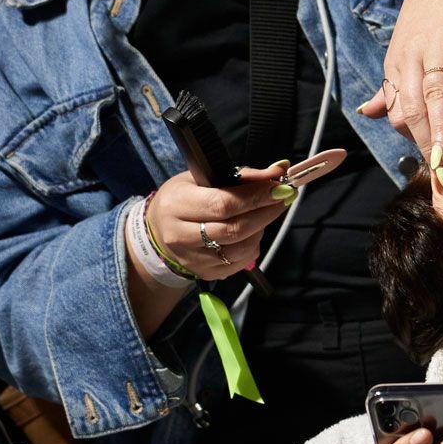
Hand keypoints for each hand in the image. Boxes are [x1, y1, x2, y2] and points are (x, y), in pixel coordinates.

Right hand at [144, 161, 295, 281]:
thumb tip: (279, 170)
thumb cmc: (184, 197)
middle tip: (283, 200)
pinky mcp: (205, 273)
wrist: (159, 231)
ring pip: (241, 248)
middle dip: (266, 213)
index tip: (280, 188)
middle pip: (235, 229)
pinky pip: (240, 262)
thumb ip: (243, 175)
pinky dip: (253, 246)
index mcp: (177, 204)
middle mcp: (181, 235)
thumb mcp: (204, 177)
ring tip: (263, 215)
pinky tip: (252, 233)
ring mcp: (193, 259)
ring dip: (261, 230)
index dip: (256, 197)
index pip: (223, 204)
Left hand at [357, 0, 442, 174]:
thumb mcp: (403, 51)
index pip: (397, 115)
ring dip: (439, 126)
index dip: (414, 143)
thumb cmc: (429, 13)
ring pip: (431, 92)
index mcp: (396, 69)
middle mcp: (410, 61)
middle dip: (425, 145)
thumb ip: (387, 86)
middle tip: (440, 174)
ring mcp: (433, 47)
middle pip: (411, 110)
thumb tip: (367, 113)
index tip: (431, 166)